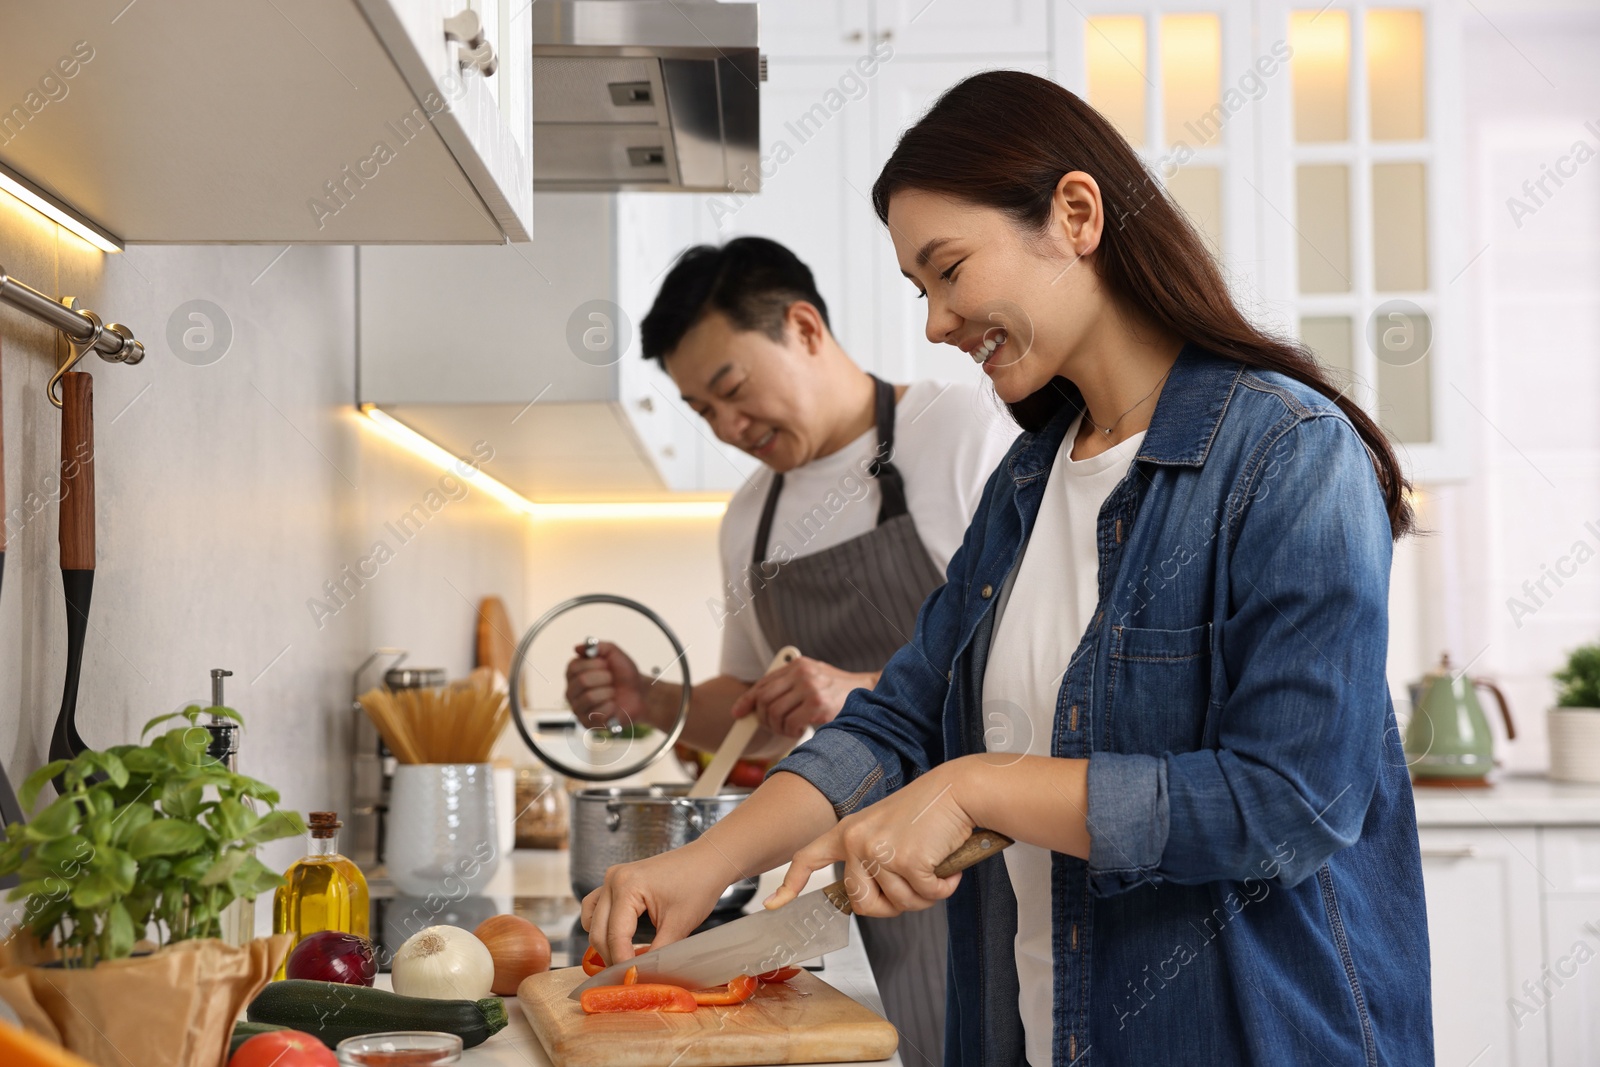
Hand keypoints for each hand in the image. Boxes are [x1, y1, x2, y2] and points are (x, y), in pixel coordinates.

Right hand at [564, 642, 650, 729]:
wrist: (639, 694)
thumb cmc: (624, 674)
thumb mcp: (615, 654)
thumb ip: (599, 647)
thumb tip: (577, 648)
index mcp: (573, 673)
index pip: (575, 667)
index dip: (596, 664)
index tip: (607, 666)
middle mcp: (571, 691)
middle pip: (582, 681)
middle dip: (605, 678)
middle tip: (612, 680)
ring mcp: (577, 708)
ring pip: (590, 698)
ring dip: (609, 693)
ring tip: (612, 693)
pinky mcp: (586, 723)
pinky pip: (597, 714)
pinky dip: (611, 707)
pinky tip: (613, 706)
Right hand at [580, 841, 738, 965]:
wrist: (708, 860)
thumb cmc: (698, 885)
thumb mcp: (679, 924)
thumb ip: (658, 953)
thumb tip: (641, 977)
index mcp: (626, 886)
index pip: (615, 936)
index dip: (622, 963)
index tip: (632, 982)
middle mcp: (613, 879)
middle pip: (598, 931)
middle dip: (611, 957)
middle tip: (628, 976)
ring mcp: (612, 878)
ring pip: (592, 919)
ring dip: (603, 942)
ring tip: (623, 959)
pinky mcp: (617, 880)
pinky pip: (596, 906)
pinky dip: (602, 925)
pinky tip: (618, 938)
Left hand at [729, 657, 876, 737]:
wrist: (869, 694)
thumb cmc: (837, 690)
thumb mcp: (812, 678)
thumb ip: (788, 685)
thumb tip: (756, 703)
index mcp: (798, 665)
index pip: (763, 683)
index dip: (747, 700)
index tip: (738, 713)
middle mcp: (803, 674)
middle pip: (764, 700)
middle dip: (763, 718)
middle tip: (773, 726)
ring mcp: (811, 689)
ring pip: (775, 714)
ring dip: (779, 728)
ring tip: (791, 729)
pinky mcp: (818, 706)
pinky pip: (790, 724)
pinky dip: (792, 732)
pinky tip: (801, 730)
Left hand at [764, 761, 974, 917]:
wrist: (958, 790)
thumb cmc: (929, 810)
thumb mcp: (887, 830)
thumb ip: (872, 859)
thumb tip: (876, 898)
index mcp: (848, 832)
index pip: (808, 857)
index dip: (790, 884)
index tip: (773, 904)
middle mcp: (857, 841)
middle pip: (862, 904)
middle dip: (892, 906)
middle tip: (915, 885)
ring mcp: (879, 851)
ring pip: (898, 904)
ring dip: (924, 894)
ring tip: (934, 867)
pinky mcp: (906, 860)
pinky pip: (925, 895)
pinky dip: (943, 887)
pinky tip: (947, 866)